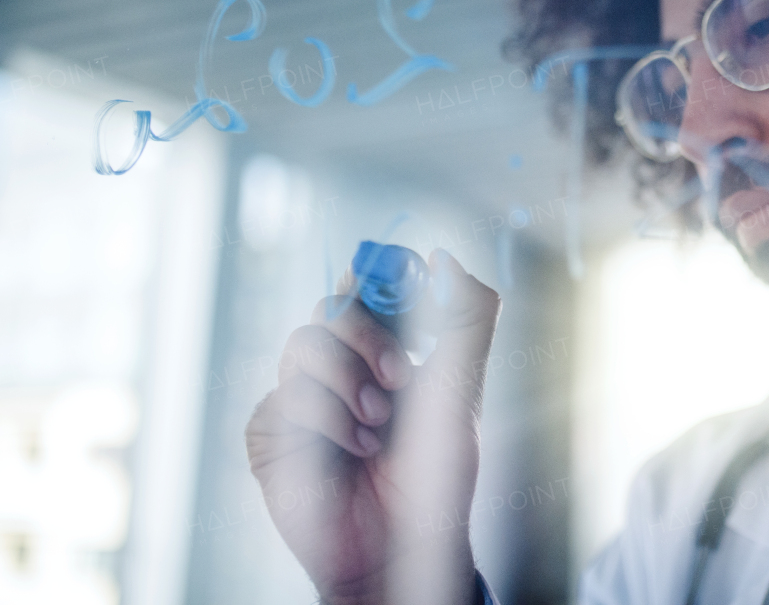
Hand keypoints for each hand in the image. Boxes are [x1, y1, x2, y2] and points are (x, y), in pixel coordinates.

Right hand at [245, 248, 500, 604]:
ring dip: (349, 385)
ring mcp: (299, 396)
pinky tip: (353, 453)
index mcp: (382, 350)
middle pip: (331, 306)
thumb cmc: (436, 473)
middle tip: (399, 376)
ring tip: (378, 429)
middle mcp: (337, 367)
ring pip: (303, 344)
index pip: (367, 287)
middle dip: (368, 336)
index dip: (381, 275)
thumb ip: (467, 319)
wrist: (405, 540)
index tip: (408, 285)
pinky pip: (284, 396)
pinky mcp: (271, 431)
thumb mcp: (461, 387)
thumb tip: (444, 258)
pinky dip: (328, 423)